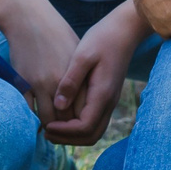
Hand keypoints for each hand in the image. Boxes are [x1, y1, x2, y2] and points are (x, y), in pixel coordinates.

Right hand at [0, 10, 80, 123]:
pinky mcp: (24, 82)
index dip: (80, 123)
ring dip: (49, 125)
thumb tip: (85, 102)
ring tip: (51, 127)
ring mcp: (40, 84)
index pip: (83, 112)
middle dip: (66, 129)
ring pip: (47, 118)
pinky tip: (35, 115)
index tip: (78, 126)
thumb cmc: (56, 34)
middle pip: (66, 119)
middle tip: (64, 132)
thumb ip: (81, 80)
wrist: (29, 18)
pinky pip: (29, 109)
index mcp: (77, 77)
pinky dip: (32, 116)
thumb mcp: (76, 54)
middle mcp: (60, 84)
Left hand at [45, 4, 141, 144]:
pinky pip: (94, 120)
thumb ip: (71, 81)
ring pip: (94, 131)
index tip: (46, 126)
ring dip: (73, 135)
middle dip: (68, 139)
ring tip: (52, 128)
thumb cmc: (103, 38)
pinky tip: (63, 117)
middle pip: (91, 136)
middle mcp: (109, 102)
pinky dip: (78, 126)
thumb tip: (58, 105)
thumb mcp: (83, 56)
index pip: (85, 127)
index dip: (64, 131)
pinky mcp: (106, 96)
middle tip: (46, 132)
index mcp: (103, 94)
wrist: (124, 30)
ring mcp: (109, 101)